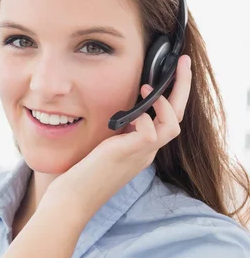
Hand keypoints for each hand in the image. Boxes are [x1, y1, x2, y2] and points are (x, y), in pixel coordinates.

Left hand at [43, 55, 192, 217]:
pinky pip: (151, 133)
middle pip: (178, 116)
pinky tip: (133, 114)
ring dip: (165, 102)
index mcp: (143, 146)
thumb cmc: (85, 170)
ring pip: (173, 125)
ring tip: (148, 87)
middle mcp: (147, 150)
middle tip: (183, 62)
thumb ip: (119, 129)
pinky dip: (147, 119)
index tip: (172, 71)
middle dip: (182, 87)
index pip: (168, 118)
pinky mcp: (129, 154)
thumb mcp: (106, 143)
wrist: (75, 195)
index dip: (173, 95)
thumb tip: (124, 109)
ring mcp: (141, 154)